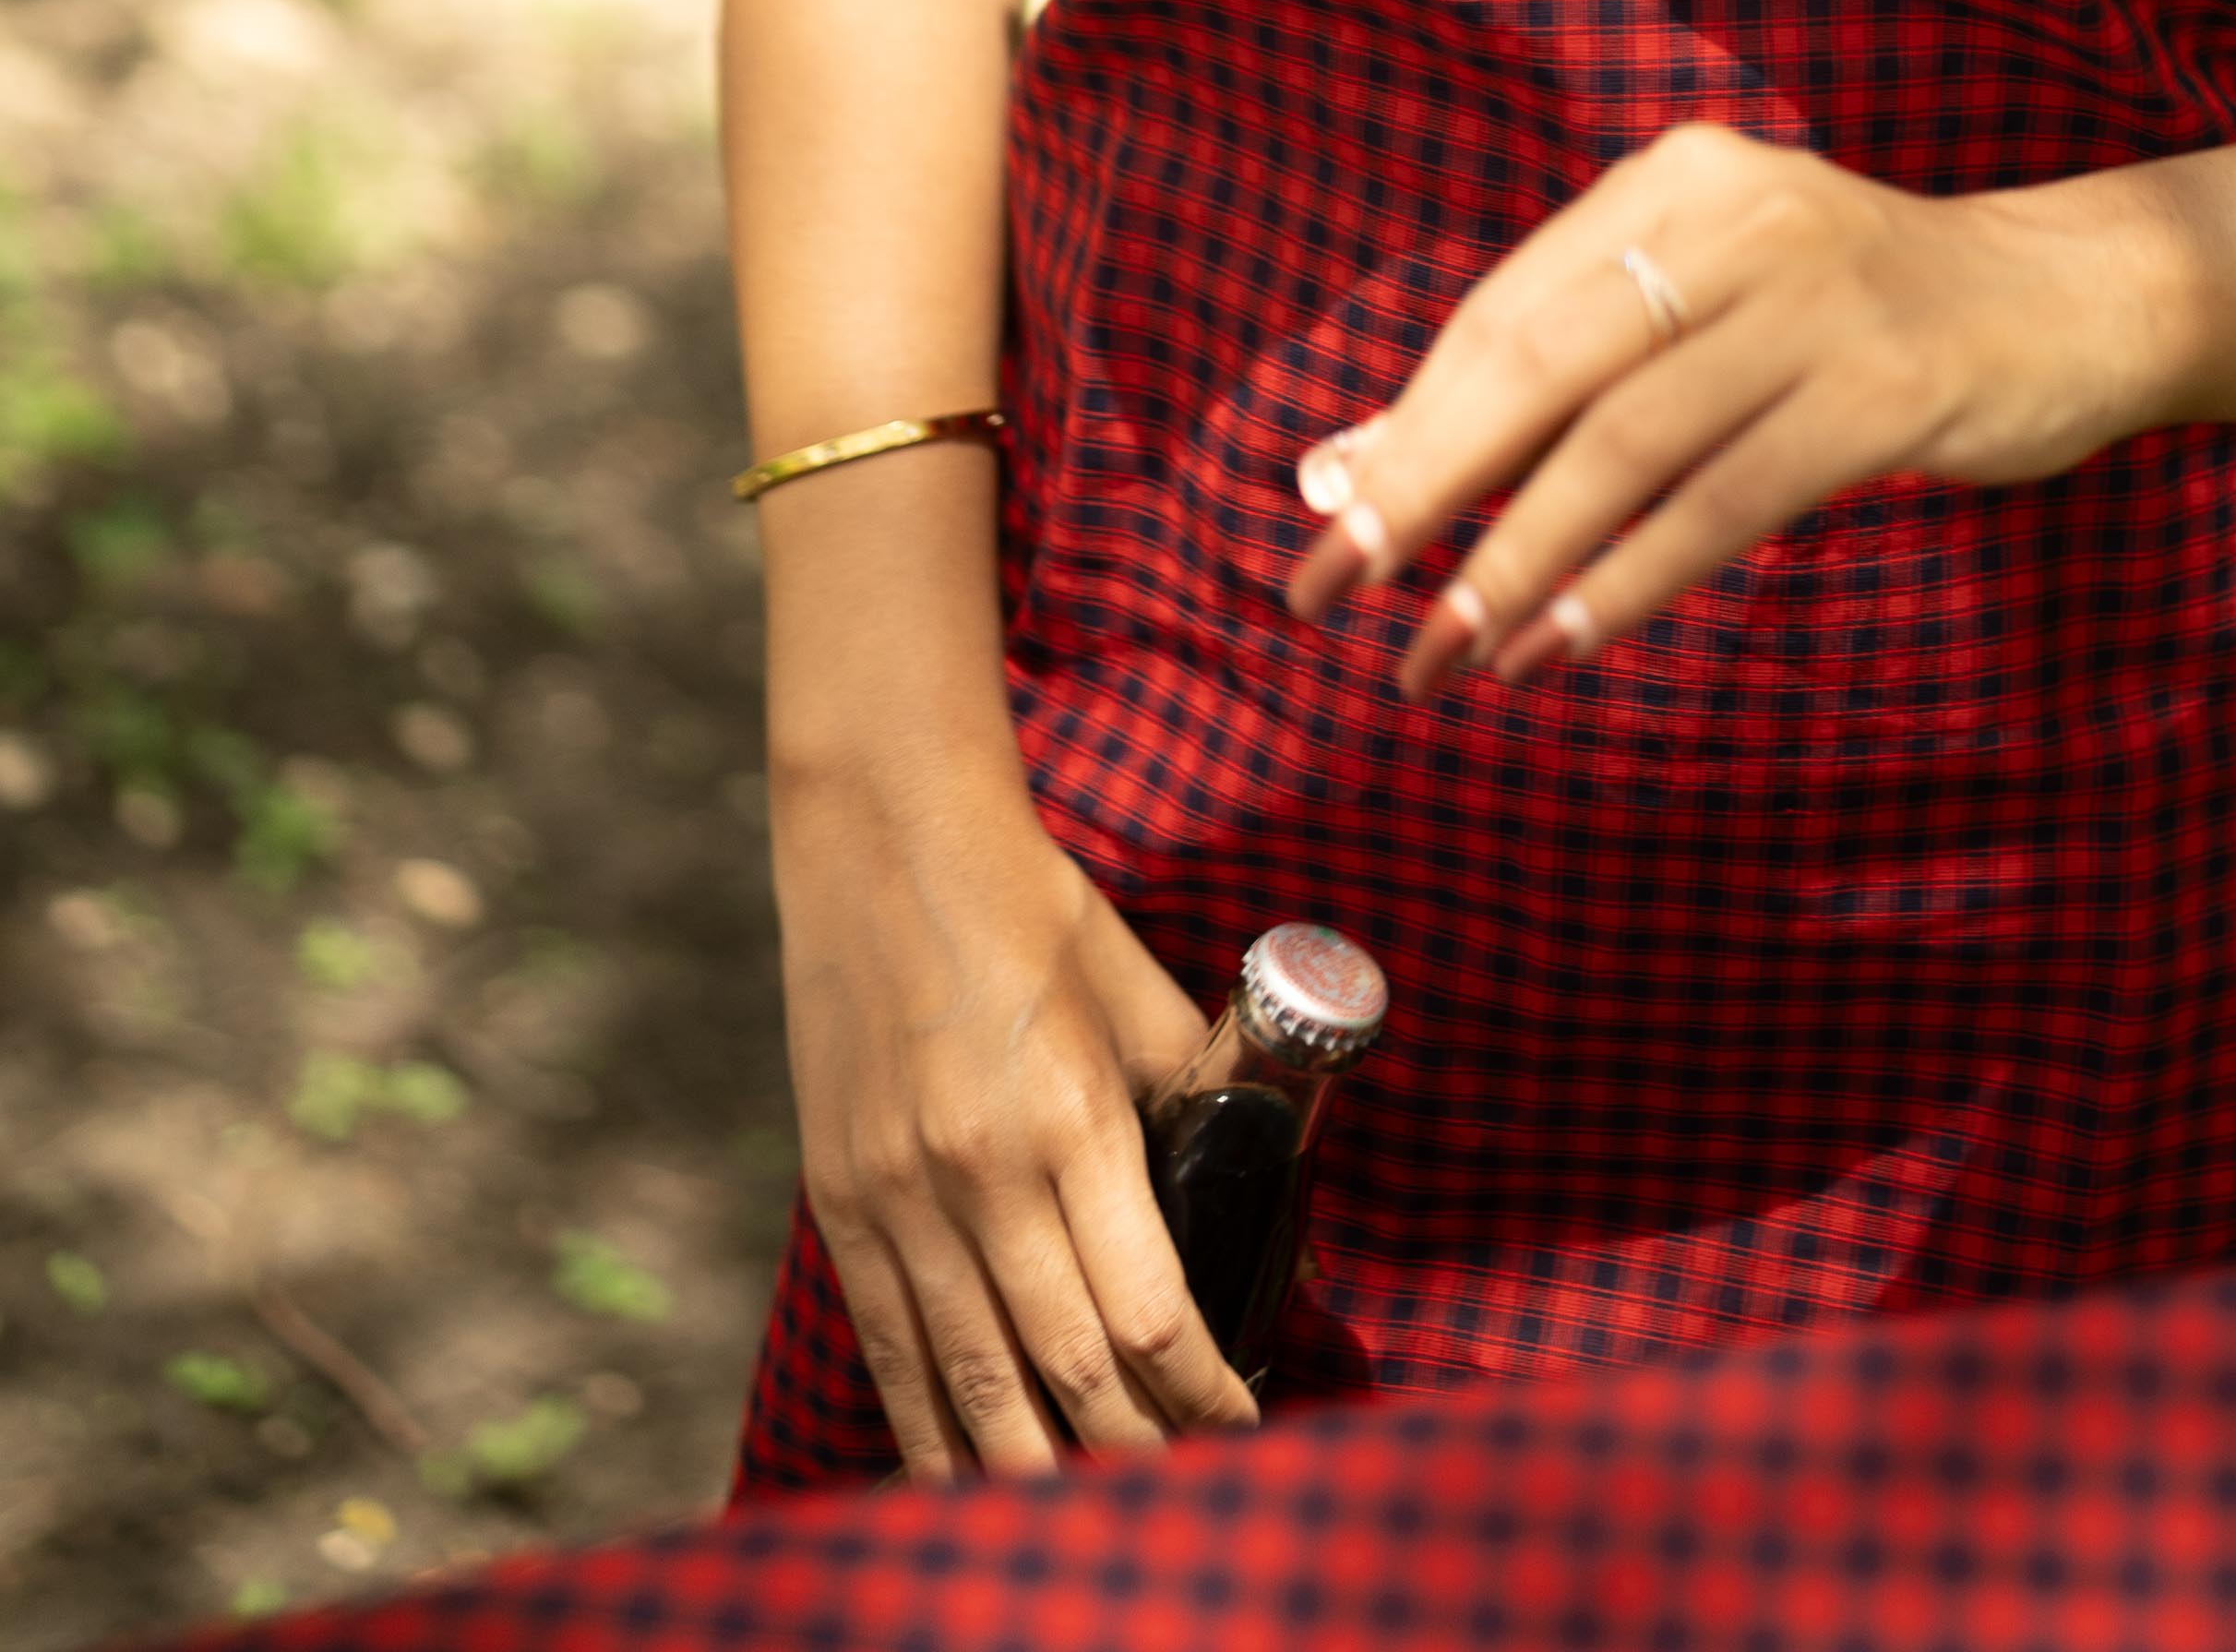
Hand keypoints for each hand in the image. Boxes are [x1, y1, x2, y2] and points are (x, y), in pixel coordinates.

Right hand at [772, 758, 1259, 1481]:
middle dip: (1135, 1452)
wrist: (884, 838)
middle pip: (1068, 1370)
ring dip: (1035, 1471)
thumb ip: (1199, 1089)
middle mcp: (980, 1175)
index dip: (1202, 1393)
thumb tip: (1264, 1178)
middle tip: (1187, 1496)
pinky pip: (890, 1354)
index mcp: (1071, 1117)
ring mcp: (899, 1198)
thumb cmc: (1032, 905)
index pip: (1148, 1310)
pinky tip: (966, 1484)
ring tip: (1088, 1526)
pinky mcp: (841, 1204)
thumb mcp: (1138, 989)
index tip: (1244, 1427)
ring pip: (972, 1386)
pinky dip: (930, 1435)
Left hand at [1282, 120, 2179, 703]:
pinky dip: (1630, 578)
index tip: (1323, 526)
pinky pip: (1727, 496)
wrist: (2074, 293)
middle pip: (1542, 362)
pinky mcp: (1888, 385)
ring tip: (1440, 655)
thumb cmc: (1856, 315)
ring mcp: (1817, 295)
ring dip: (1516, 560)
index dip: (1406, 423)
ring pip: (1627, 440)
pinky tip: (1562, 645)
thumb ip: (1548, 380)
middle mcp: (1738, 213)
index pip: (1505, 311)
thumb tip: (1344, 470)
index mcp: (1675, 180)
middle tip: (1332, 592)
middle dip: (1424, 488)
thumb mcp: (1708, 310)